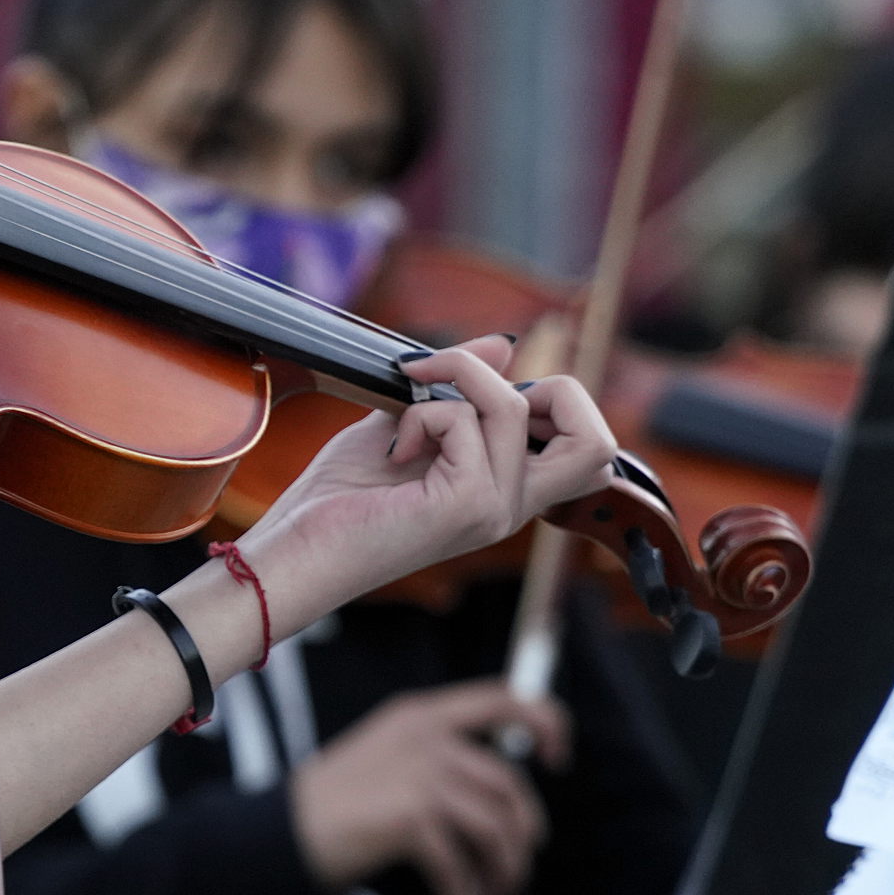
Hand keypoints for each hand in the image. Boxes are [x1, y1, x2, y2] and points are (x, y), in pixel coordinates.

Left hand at [237, 338, 617, 628]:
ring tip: (405, 418)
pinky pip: (464, 420)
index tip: (489, 385)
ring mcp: (493, 511)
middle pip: (600, 445)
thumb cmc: (338, 499)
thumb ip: (456, 387)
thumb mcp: (406, 421)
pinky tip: (392, 448)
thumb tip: (504, 345)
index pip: (589, 450)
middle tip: (484, 393)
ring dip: (451, 383)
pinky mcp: (467, 507)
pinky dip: (423, 413)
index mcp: (503, 492)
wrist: (294, 549)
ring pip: (512, 407)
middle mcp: (509, 508)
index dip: (560, 400)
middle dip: (558, 389)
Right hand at [288, 680, 568, 894]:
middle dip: (522, 836)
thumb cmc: (332, 806)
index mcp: (421, 715)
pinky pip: (460, 868)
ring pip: (495, 828)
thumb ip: (439, 762)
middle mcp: (426, 737)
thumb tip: (499, 805)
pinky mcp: (410, 817)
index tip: (561, 758)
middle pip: (508, 785)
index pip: (504, 697)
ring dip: (503, 873)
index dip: (546, 721)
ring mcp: (419, 774)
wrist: (277, 833)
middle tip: (517, 871)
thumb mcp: (387, 758)